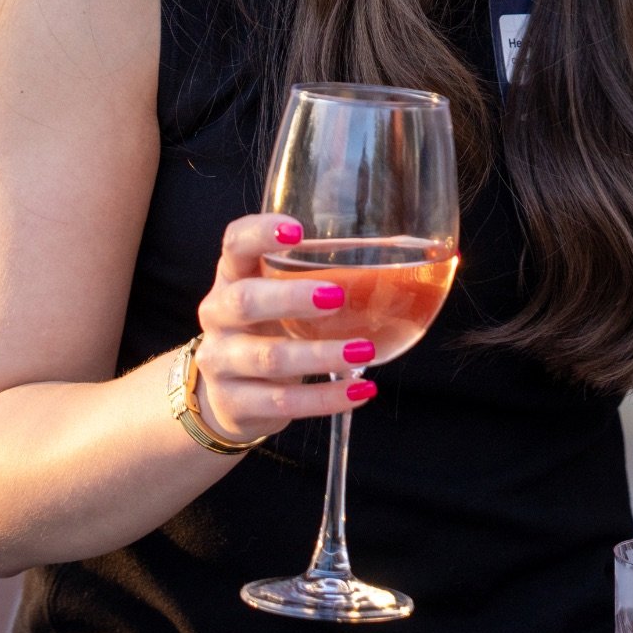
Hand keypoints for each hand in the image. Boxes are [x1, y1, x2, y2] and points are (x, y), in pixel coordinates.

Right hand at [187, 214, 378, 444]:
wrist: (227, 395)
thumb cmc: (269, 328)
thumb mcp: (280, 296)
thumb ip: (321, 274)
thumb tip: (414, 249)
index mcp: (233, 276)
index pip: (235, 244)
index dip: (260, 233)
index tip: (297, 230)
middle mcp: (218, 314)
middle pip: (244, 301)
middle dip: (290, 297)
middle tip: (336, 296)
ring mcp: (221, 361)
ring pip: (268, 358)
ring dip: (319, 354)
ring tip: (364, 350)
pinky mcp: (235, 403)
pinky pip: (282, 402)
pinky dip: (325, 398)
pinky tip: (360, 389)